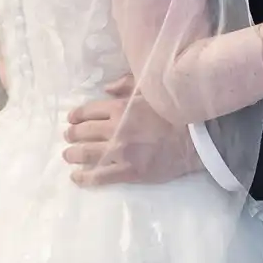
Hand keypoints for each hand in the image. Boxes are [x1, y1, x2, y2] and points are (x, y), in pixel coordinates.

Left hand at [63, 76, 201, 185]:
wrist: (195, 140)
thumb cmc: (174, 113)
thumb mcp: (150, 91)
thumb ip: (126, 85)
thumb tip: (106, 88)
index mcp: (120, 107)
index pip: (88, 111)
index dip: (76, 116)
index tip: (71, 120)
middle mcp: (116, 129)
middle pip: (84, 132)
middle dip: (72, 135)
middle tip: (68, 137)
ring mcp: (121, 152)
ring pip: (87, 154)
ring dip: (73, 154)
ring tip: (67, 155)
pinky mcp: (129, 171)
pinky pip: (100, 176)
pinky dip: (84, 177)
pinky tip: (76, 177)